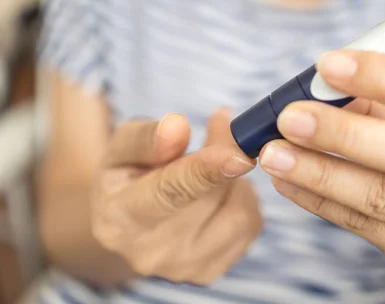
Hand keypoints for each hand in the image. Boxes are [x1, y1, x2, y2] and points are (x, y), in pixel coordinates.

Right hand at [91, 109, 261, 284]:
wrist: (128, 223)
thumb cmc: (126, 175)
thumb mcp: (122, 147)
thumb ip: (147, 136)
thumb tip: (177, 126)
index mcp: (120, 219)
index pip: (170, 192)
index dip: (206, 171)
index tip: (239, 155)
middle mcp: (150, 253)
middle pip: (211, 196)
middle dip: (224, 155)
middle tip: (221, 127)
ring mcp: (184, 269)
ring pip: (239, 212)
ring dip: (235, 180)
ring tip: (211, 169)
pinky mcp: (212, 271)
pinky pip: (250, 225)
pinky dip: (243, 200)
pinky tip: (220, 193)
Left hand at [259, 50, 384, 280]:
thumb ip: (379, 103)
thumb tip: (318, 88)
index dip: (382, 76)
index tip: (327, 65)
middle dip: (342, 133)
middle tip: (289, 117)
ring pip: (379, 197)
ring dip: (318, 172)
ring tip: (273, 152)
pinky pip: (360, 226)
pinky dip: (317, 200)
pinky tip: (286, 180)